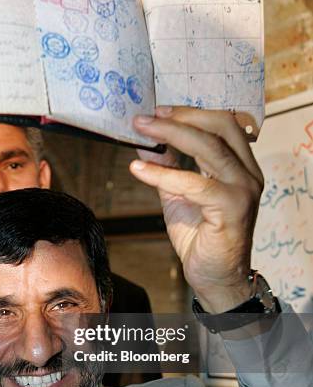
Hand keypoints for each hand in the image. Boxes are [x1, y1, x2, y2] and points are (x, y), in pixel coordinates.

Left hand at [130, 107, 263, 313]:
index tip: (157, 110)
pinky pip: (194, 183)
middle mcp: (248, 173)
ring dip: (171, 135)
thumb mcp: (179, 195)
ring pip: (209, 148)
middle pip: (220, 126)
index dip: (189, 112)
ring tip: (141, 131)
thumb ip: (168, 168)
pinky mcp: (232, 208)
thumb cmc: (201, 236)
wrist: (215, 275)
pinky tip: (138, 169)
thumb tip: (147, 142)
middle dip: (181, 117)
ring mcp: (244, 189)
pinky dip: (163, 173)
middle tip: (147, 117)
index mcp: (240, 166)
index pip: (221, 124)